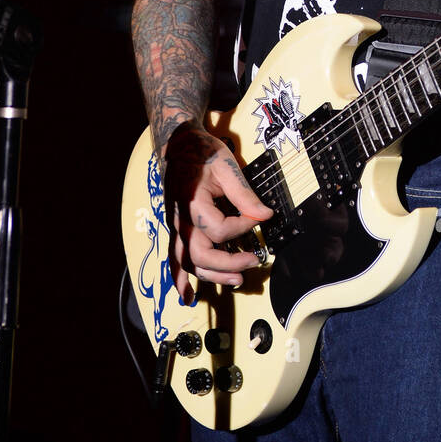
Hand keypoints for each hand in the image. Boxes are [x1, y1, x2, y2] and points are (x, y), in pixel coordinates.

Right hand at [162, 121, 274, 301]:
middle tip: (253, 261)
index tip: (259, 219)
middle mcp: (181, 220)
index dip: (243, 227)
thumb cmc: (203, 153)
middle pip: (201, 254)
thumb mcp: (227, 167)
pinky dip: (181, 279)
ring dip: (212, 275)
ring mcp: (176, 227)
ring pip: (188, 262)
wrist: (179, 146)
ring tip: (236, 281)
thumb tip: (265, 215)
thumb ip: (244, 194)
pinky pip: (175, 258)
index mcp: (193, 203)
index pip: (220, 228)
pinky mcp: (177, 229)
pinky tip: (187, 295)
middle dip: (228, 263)